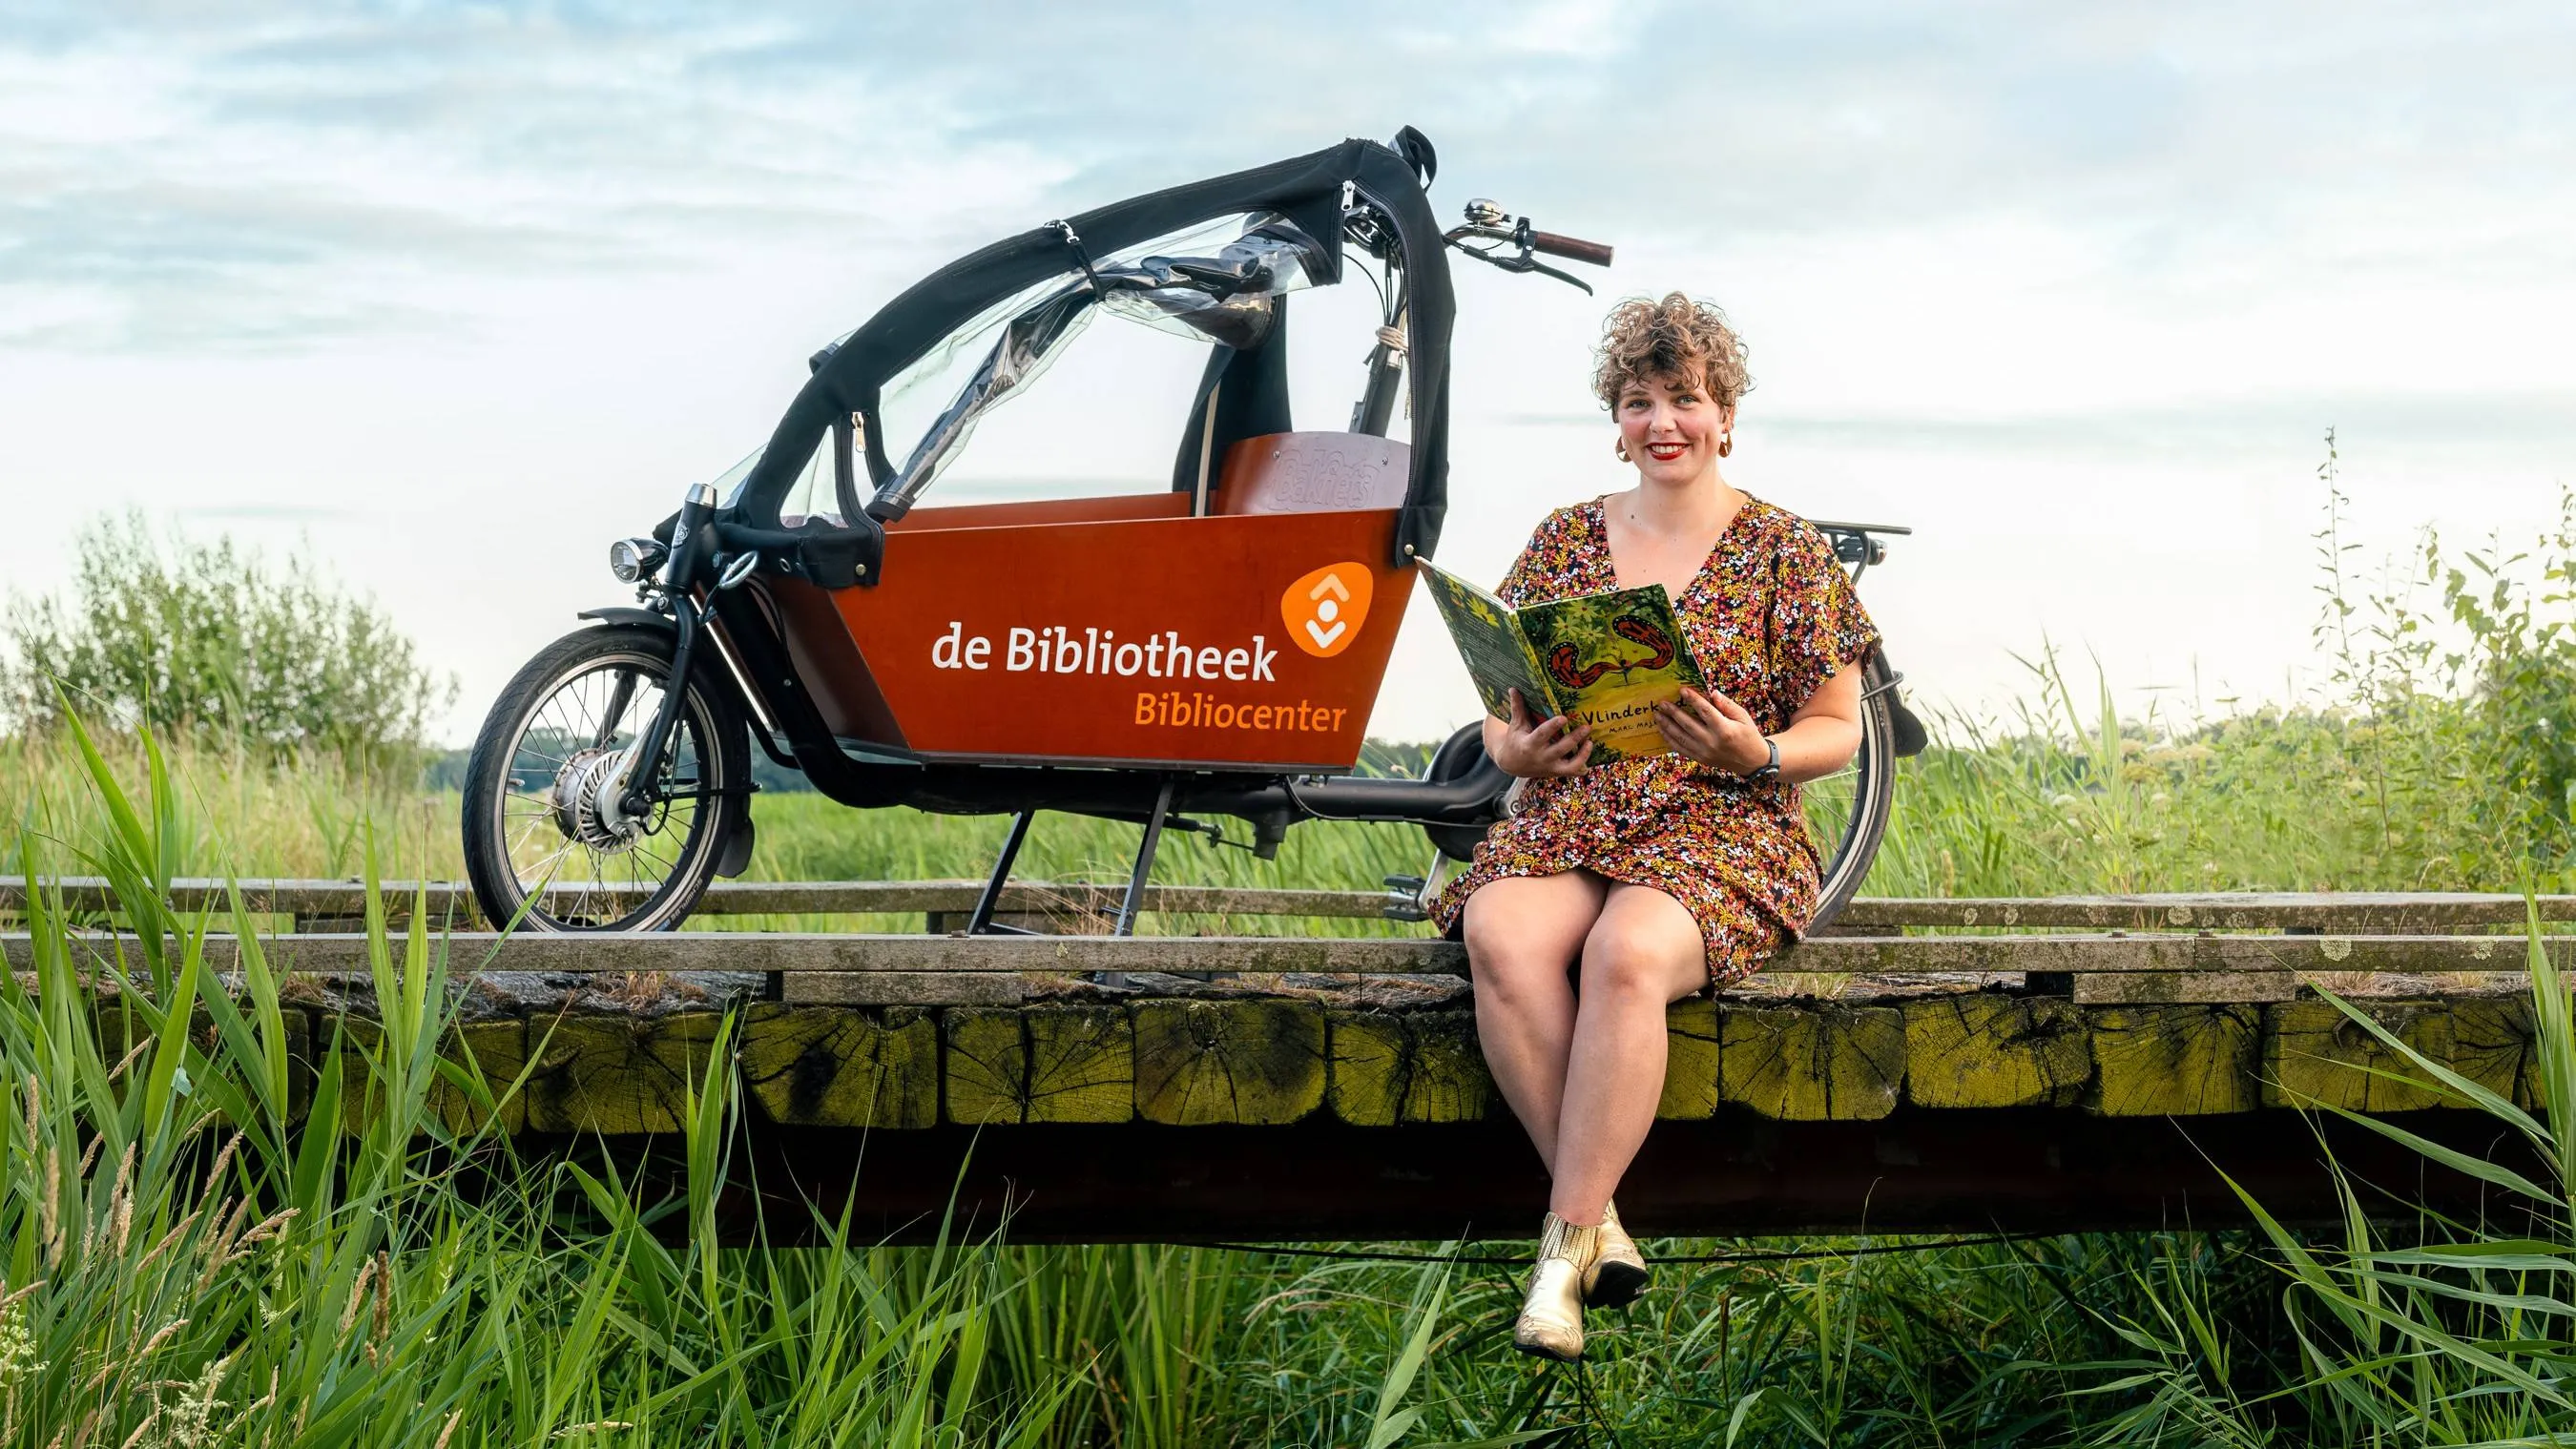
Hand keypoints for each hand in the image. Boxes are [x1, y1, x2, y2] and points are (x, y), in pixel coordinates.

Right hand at [1489, 689, 1591, 777]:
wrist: (1512, 764)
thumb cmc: (1515, 740)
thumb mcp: (1516, 725)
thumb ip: (1517, 707)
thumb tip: (1513, 689)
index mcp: (1529, 744)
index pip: (1542, 735)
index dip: (1553, 726)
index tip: (1564, 718)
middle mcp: (1541, 757)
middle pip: (1560, 749)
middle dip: (1574, 738)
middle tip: (1587, 727)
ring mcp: (1550, 767)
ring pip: (1570, 766)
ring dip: (1582, 755)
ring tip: (1590, 742)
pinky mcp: (1556, 772)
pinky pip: (1573, 772)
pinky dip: (1583, 766)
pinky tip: (1588, 753)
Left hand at [1653, 686, 1771, 774]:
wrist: (1752, 762)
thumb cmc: (1748, 735)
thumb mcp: (1743, 717)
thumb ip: (1727, 705)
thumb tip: (1712, 693)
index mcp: (1725, 730)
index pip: (1705, 711)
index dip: (1693, 699)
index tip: (1682, 690)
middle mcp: (1712, 742)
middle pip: (1688, 724)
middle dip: (1673, 712)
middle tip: (1662, 703)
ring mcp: (1705, 752)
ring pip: (1681, 737)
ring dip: (1667, 725)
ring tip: (1657, 715)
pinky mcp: (1700, 759)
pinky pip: (1681, 749)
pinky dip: (1670, 740)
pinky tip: (1662, 731)